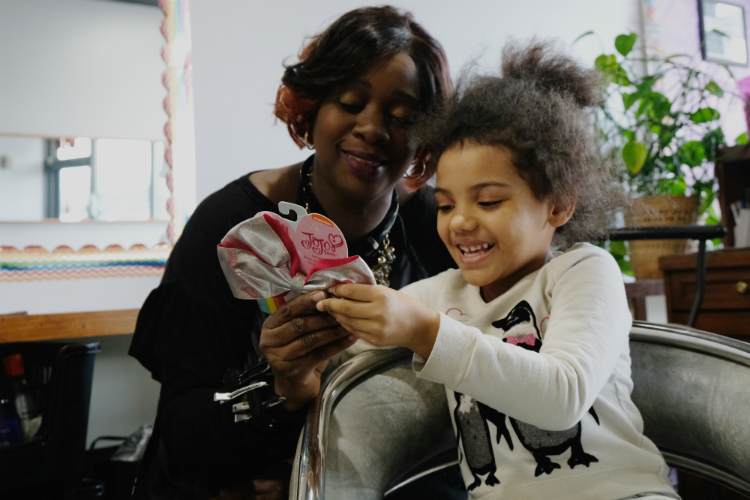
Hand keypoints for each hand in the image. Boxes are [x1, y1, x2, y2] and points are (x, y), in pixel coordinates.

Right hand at [259, 291, 355, 410]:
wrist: (294, 385)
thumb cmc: (298, 352)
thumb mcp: (296, 332)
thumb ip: (305, 315)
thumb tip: (329, 296)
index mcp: (270, 326)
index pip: (288, 310)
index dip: (306, 301)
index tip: (324, 293)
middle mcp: (270, 341)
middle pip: (300, 324)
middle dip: (323, 316)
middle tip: (342, 309)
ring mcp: (280, 357)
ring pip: (311, 339)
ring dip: (332, 330)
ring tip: (348, 323)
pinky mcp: (294, 371)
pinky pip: (320, 354)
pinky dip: (337, 345)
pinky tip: (349, 339)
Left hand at [315, 284, 439, 359]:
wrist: (419, 327)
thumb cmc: (403, 305)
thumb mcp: (387, 291)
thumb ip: (366, 291)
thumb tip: (342, 289)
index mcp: (381, 295)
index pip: (351, 291)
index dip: (337, 290)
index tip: (329, 289)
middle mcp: (378, 312)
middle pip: (345, 308)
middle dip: (330, 305)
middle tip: (320, 302)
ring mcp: (376, 328)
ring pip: (347, 321)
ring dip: (336, 315)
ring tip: (330, 311)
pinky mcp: (374, 340)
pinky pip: (353, 331)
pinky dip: (345, 325)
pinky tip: (342, 320)